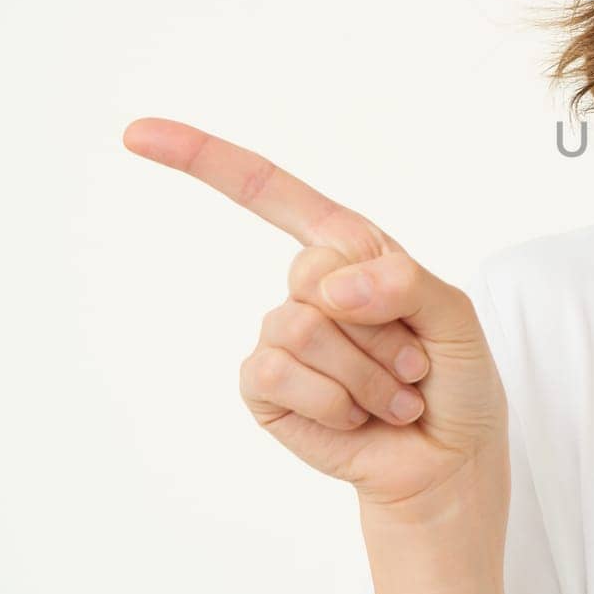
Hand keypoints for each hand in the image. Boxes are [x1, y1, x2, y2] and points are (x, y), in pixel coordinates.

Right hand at [122, 117, 508, 517]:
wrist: (447, 459)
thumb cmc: (455, 378)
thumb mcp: (456, 316)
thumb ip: (407, 283)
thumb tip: (332, 288)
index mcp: (351, 249)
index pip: (271, 192)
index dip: (206, 159)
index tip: (136, 134)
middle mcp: (310, 287)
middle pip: (312, 272)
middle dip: (379, 326)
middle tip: (411, 359)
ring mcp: (281, 338)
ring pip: (301, 328)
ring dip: (366, 372)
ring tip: (392, 393)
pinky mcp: (265, 388)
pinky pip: (280, 374)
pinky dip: (335, 401)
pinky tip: (357, 416)